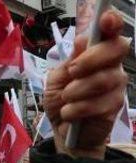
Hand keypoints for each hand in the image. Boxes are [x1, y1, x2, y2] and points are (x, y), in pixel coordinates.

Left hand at [44, 10, 129, 158]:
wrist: (64, 132)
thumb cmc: (61, 102)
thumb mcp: (56, 80)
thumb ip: (68, 61)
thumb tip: (82, 40)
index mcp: (97, 55)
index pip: (110, 34)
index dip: (111, 23)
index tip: (105, 20)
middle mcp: (111, 66)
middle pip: (115, 49)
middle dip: (90, 59)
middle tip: (72, 72)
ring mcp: (116, 86)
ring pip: (103, 79)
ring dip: (76, 91)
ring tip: (66, 99)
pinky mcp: (115, 106)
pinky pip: (98, 103)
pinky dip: (76, 110)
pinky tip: (70, 114)